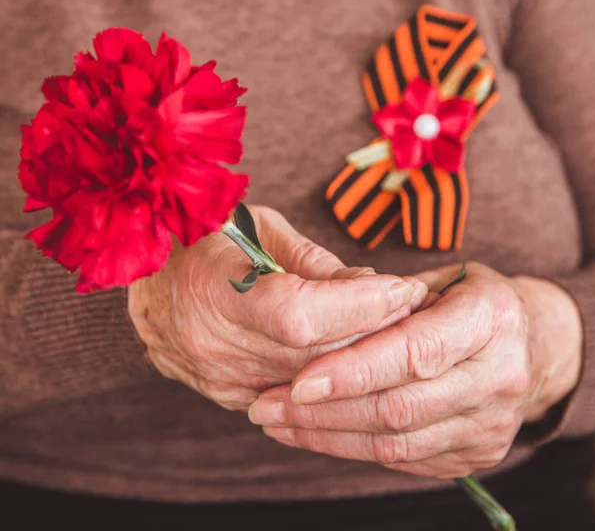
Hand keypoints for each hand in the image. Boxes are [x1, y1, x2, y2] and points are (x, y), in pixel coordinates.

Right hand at [128, 206, 425, 410]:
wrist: (149, 277)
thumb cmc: (205, 238)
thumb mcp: (257, 229)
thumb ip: (313, 263)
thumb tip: (370, 288)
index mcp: (213, 290)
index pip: (299, 314)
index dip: (358, 306)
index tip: (403, 289)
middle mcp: (213, 347)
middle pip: (315, 356)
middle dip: (375, 330)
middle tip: (414, 305)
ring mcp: (219, 379)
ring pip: (312, 383)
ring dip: (361, 356)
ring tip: (395, 326)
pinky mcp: (228, 395)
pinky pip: (294, 395)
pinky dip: (330, 375)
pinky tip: (357, 352)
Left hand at [251, 262, 581, 477]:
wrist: (529, 343)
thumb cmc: (470, 299)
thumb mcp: (441, 277)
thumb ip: (388, 293)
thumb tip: (320, 307)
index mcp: (492, 316)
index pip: (414, 350)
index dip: (353, 368)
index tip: (297, 381)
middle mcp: (501, 375)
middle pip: (401, 405)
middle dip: (325, 412)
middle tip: (267, 406)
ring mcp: (493, 424)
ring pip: (397, 442)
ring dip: (328, 436)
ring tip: (276, 422)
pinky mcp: (478, 454)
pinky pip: (404, 460)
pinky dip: (351, 448)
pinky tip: (312, 434)